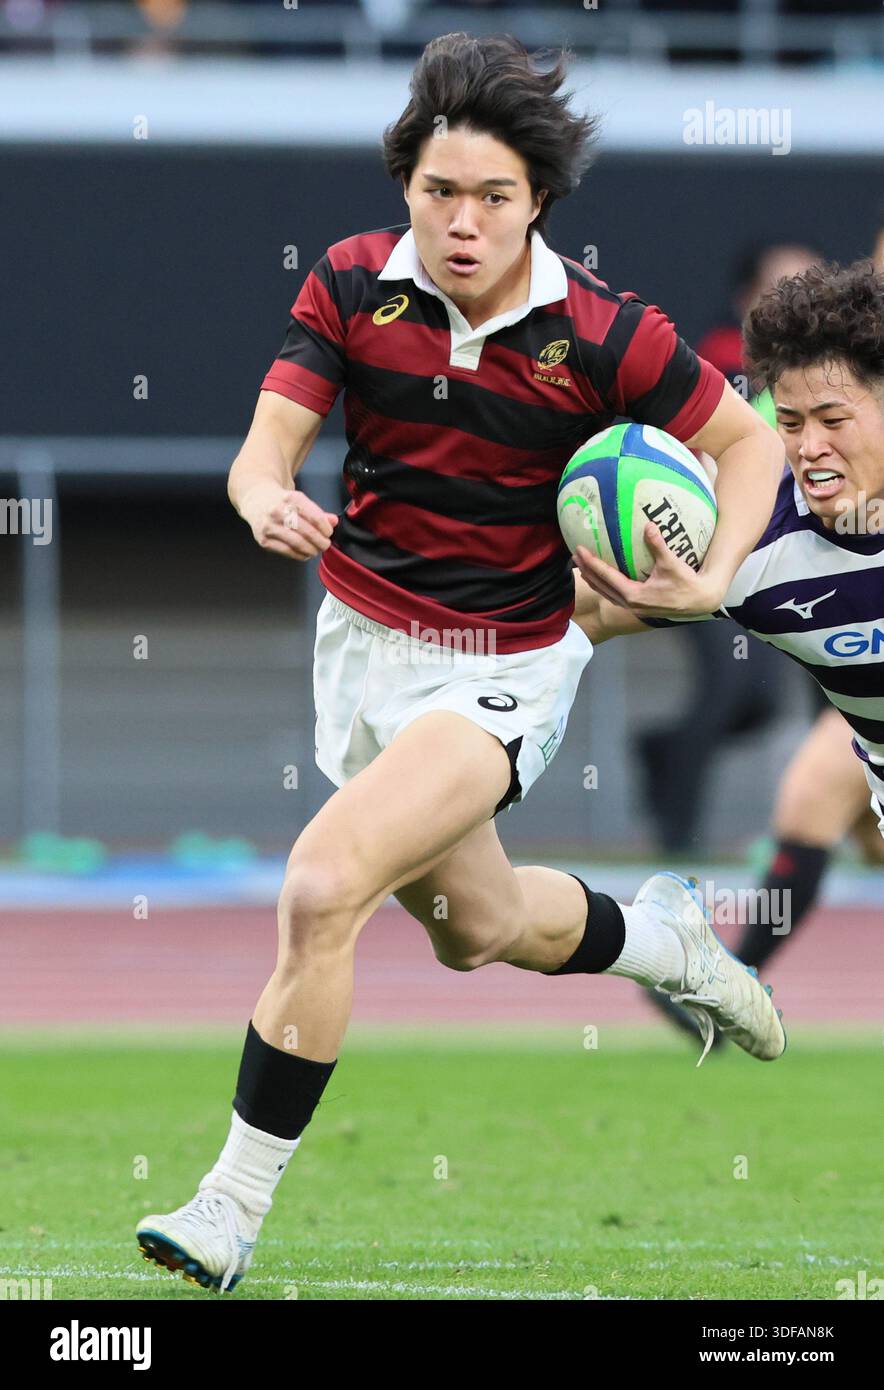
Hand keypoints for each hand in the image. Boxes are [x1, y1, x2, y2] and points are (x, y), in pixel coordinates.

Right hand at [244, 485, 337, 560]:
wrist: (256, 500)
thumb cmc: (281, 502)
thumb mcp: (299, 501)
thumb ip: (318, 512)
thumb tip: (334, 521)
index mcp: (291, 498)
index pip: (315, 517)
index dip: (326, 528)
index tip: (329, 533)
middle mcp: (278, 511)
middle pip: (308, 532)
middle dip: (321, 542)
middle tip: (325, 545)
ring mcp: (269, 526)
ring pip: (297, 543)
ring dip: (311, 550)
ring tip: (316, 550)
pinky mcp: (263, 539)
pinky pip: (286, 551)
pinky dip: (299, 555)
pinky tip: (304, 553)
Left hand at [573, 522, 724, 618]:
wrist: (699, 600)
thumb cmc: (686, 583)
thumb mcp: (672, 563)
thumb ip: (658, 545)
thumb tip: (648, 525)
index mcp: (634, 595)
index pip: (606, 577)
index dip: (591, 563)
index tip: (579, 550)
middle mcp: (630, 604)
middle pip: (600, 586)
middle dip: (586, 570)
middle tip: (575, 555)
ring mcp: (633, 607)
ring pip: (605, 593)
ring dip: (592, 579)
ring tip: (582, 566)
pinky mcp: (637, 607)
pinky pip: (613, 595)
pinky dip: (603, 585)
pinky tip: (600, 577)